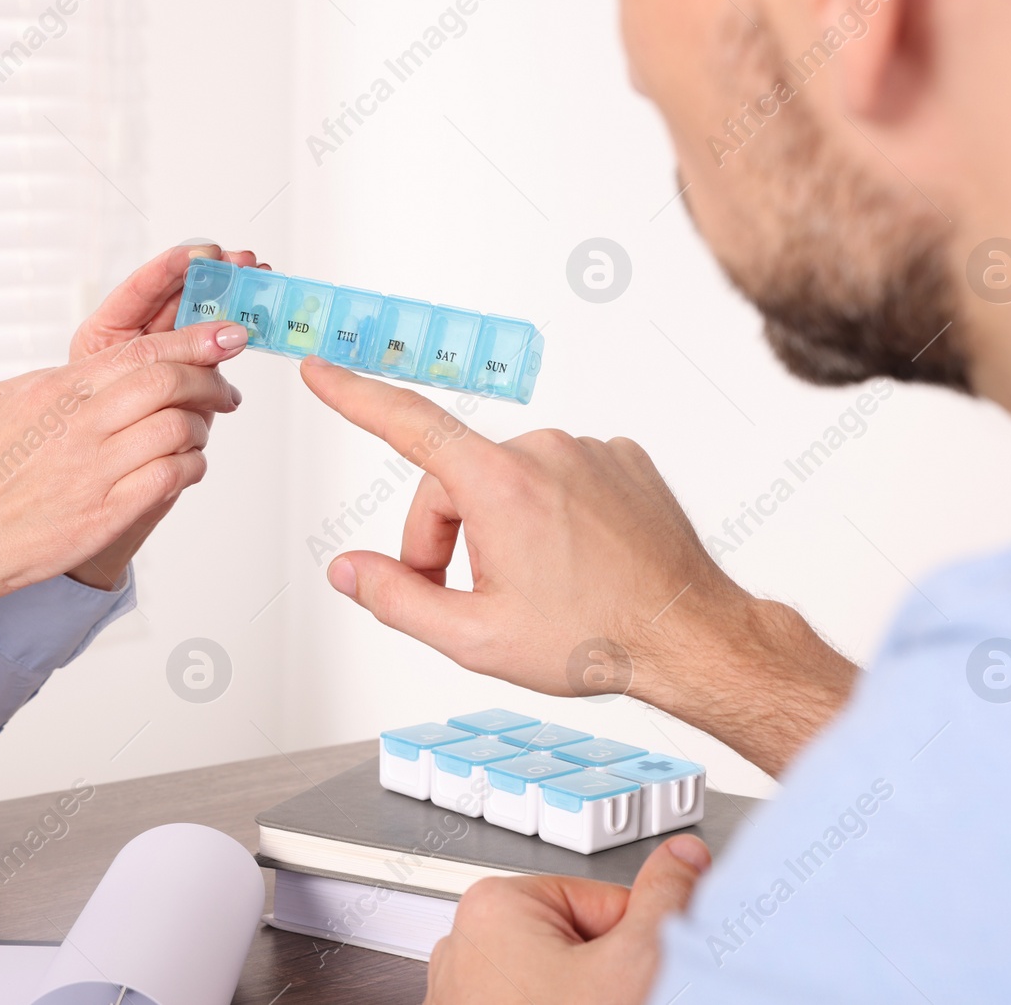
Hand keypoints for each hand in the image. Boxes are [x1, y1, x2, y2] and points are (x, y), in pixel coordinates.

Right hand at [0, 320, 245, 685]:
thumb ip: (50, 380)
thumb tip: (92, 368)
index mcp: (56, 390)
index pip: (141, 351)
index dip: (195, 339)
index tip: (228, 336)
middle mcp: (78, 424)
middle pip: (168, 382)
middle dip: (210, 380)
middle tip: (227, 390)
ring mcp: (94, 470)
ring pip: (177, 429)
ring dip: (200, 428)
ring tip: (200, 434)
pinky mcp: (106, 514)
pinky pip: (170, 478)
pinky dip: (191, 467)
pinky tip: (186, 467)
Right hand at [299, 359, 856, 775]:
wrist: (690, 636)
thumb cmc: (595, 639)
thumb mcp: (475, 638)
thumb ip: (396, 598)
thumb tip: (349, 570)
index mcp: (500, 485)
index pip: (407, 424)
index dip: (355, 397)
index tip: (320, 370)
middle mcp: (545, 450)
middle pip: (454, 482)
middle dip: (442, 539)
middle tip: (463, 601)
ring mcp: (589, 450)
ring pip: (506, 481)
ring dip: (499, 527)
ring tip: (534, 588)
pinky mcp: (623, 459)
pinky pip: (558, 478)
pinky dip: (549, 514)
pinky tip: (573, 561)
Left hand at [426, 835, 710, 1004]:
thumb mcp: (637, 963)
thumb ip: (666, 900)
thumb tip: (683, 857)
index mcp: (494, 906)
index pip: (603, 903)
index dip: (637, 945)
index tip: (642, 975)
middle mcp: (464, 947)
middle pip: (578, 946)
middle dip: (608, 981)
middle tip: (619, 1003)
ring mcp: (463, 998)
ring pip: (559, 988)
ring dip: (590, 1003)